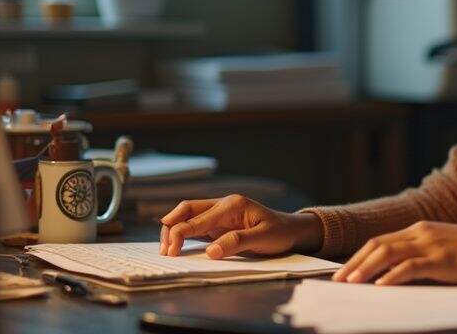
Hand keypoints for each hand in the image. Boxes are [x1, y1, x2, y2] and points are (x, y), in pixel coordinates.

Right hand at [159, 194, 322, 258]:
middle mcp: (222, 206)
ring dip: (174, 231)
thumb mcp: (263, 238)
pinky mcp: (219, 225)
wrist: (292, 231)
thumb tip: (211, 251)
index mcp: (232, 204)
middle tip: (164, 251)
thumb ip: (238, 241)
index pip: (198, 218)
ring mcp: (219, 215)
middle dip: (171, 228)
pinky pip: (195, 227)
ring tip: (166, 250)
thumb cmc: (280, 232)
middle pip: (187, 210)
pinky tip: (175, 247)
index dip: (180, 233)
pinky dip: (183, 235)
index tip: (171, 251)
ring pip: (188, 217)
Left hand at [331, 221, 456, 285]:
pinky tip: (380, 286)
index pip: (380, 240)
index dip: (359, 256)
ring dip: (365, 269)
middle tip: (338, 281)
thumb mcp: (444, 248)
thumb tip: (393, 275)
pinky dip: (392, 276)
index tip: (344, 272)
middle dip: (354, 263)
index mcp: (421, 228)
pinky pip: (411, 267)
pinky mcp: (442, 259)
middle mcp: (422, 232)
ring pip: (388, 253)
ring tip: (351, 283)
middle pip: (378, 244)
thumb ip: (421, 255)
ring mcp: (431, 244)